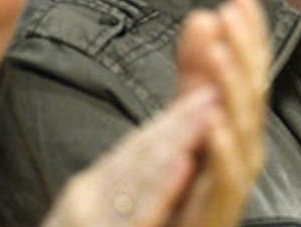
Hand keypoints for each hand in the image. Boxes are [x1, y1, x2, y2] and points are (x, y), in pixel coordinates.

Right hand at [41, 87, 218, 226]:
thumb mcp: (91, 215)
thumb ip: (120, 190)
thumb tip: (153, 163)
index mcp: (90, 191)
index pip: (136, 147)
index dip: (171, 118)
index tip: (202, 91)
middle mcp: (86, 198)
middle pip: (141, 152)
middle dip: (180, 119)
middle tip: (214, 87)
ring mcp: (89, 218)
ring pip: (141, 175)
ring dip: (177, 140)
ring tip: (206, 112)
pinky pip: (139, 215)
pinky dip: (161, 188)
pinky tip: (183, 166)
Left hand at [170, 0, 271, 226]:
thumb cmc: (185, 179)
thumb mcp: (185, 113)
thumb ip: (194, 69)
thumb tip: (204, 15)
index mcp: (238, 120)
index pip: (251, 69)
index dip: (249, 32)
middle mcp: (244, 145)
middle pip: (252, 92)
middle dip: (245, 50)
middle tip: (231, 13)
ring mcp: (235, 177)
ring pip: (244, 129)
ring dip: (234, 89)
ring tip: (221, 53)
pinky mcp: (221, 208)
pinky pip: (228, 176)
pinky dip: (224, 147)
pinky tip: (213, 120)